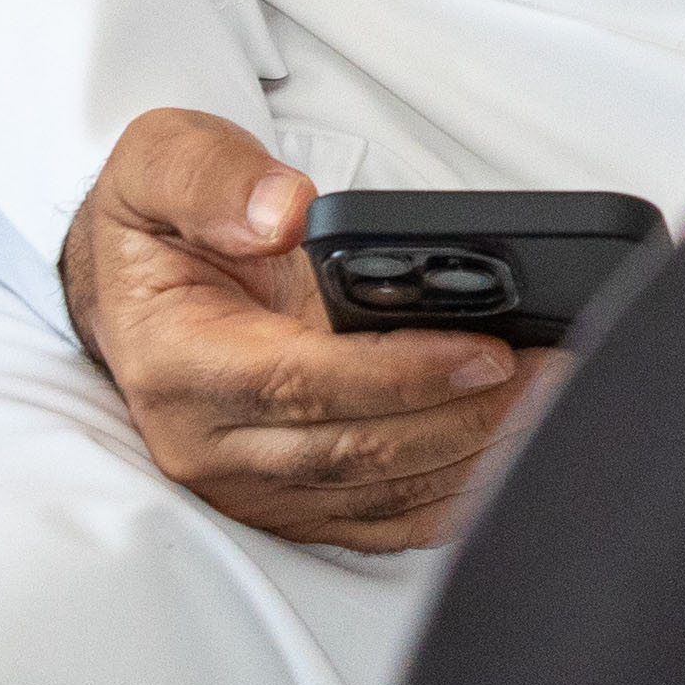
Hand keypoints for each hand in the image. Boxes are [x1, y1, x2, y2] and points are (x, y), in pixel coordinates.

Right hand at [56, 108, 540, 552]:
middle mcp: (209, 444)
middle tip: (554, 371)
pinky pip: (382, 520)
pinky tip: (514, 457)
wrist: (129, 290)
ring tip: (554, 402)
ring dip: (476, 456)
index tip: (486, 349)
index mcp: (176, 364)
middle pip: (356, 451)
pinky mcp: (290, 505)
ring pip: (380, 493)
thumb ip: (214, 180)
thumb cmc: (153, 230)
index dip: (400, 374)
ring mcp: (251, 487)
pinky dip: (454, 496)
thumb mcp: (158, 164)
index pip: (302, 383)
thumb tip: (287, 212)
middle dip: (467, 415)